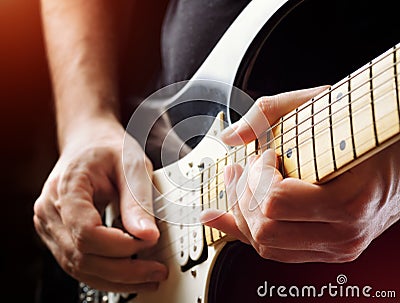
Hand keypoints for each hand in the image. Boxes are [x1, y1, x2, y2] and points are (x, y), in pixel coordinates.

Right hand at [33, 116, 167, 291]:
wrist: (88, 141)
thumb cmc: (107, 148)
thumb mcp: (130, 164)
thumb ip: (137, 200)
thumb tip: (147, 236)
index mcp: (66, 187)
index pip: (86, 232)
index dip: (120, 245)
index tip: (149, 243)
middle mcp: (50, 211)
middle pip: (82, 257)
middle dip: (124, 271)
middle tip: (156, 272)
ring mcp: (51, 226)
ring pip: (79, 268)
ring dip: (117, 279)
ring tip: (148, 277)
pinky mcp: (60, 236)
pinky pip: (80, 263)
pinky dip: (106, 273)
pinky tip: (130, 274)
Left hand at [201, 87, 399, 262]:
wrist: (399, 159)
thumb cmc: (365, 132)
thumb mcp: (321, 106)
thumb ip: (269, 112)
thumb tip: (230, 136)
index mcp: (348, 201)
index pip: (276, 201)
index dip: (258, 174)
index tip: (266, 155)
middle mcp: (343, 233)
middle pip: (265, 228)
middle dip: (244, 193)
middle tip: (247, 168)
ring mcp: (335, 246)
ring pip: (265, 245)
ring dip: (242, 212)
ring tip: (241, 183)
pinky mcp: (326, 250)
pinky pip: (276, 252)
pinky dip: (247, 232)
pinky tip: (231, 214)